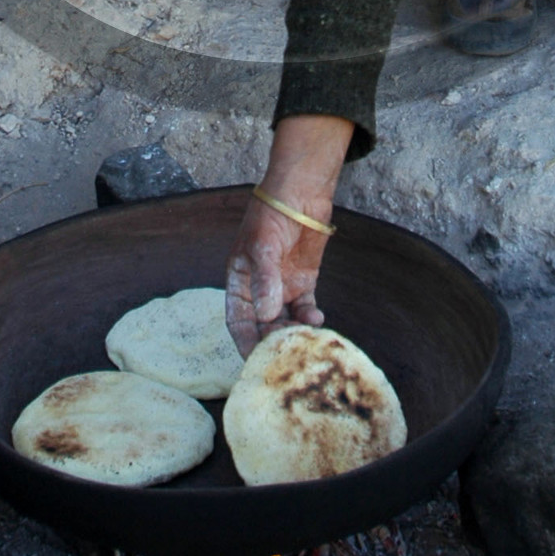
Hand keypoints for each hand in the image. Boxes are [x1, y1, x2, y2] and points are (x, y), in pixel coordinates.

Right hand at [225, 115, 350, 355]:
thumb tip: (266, 315)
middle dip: (273, 341)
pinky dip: (310, 318)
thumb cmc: (272, 214)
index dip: (245, 341)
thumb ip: (265, 281)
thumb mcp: (263, 246)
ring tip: (305, 338)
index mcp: (239, 282)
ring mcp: (282, 287)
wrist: (301, 194)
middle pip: (263, 326)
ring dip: (294, 332)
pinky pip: (305, 310)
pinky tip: (317, 320)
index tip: (255, 361)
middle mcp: (259, 289)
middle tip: (287, 354)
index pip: (238, 320)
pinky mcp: (304, 283)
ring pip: (285, 321)